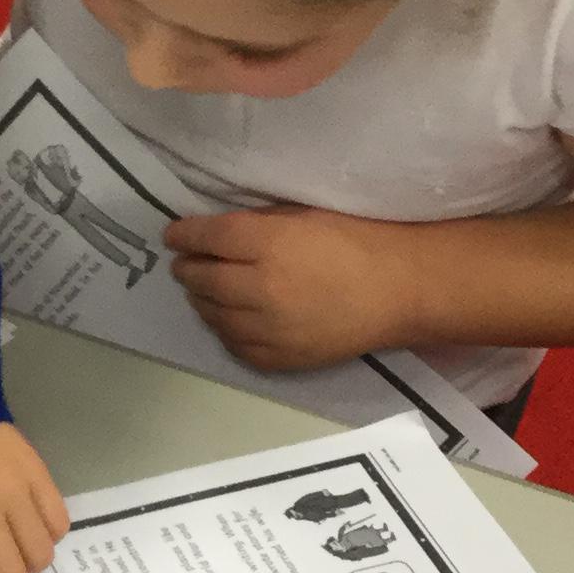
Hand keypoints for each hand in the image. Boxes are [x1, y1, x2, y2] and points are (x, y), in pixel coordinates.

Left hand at [163, 205, 421, 370]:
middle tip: (184, 263)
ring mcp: (269, 327)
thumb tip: (219, 232)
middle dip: (187, 268)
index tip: (173, 235)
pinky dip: (225, 330)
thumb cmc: (357, 240)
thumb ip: (260, 222)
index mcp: (270, 243)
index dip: (184, 235)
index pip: (208, 238)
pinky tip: (227, 319)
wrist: (401, 290)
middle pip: (203, 278)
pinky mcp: (281, 357)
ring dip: (201, 300)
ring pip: (213, 315)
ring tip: (203, 290)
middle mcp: (261, 287)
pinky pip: (235, 345)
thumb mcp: (304, 215)